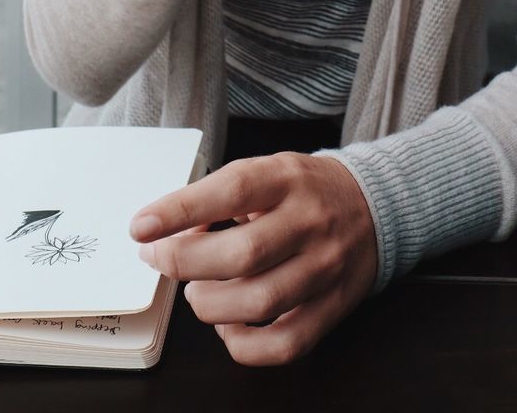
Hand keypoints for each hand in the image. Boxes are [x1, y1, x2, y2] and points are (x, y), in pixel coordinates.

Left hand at [130, 152, 377, 366]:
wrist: (375, 204)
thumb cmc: (304, 190)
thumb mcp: (268, 171)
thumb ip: (222, 196)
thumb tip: (168, 230)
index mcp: (288, 179)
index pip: (233, 190)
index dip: (181, 210)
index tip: (141, 226)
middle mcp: (310, 222)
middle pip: (243, 253)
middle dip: (186, 262)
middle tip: (160, 259)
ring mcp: (325, 268)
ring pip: (260, 302)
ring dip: (210, 305)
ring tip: (197, 292)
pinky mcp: (333, 307)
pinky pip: (286, 343)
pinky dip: (245, 345)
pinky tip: (228, 327)